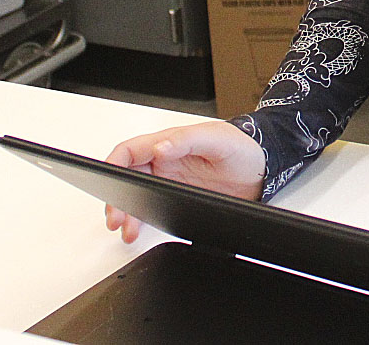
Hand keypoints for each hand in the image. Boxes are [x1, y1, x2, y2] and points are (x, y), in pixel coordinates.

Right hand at [104, 120, 266, 242]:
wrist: (261, 171)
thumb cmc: (241, 147)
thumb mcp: (217, 139)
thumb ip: (187, 140)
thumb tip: (159, 147)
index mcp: (169, 142)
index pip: (131, 150)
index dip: (115, 163)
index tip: (107, 179)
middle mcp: (164, 160)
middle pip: (127, 175)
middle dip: (116, 195)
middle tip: (115, 216)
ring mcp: (169, 180)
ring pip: (135, 195)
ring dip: (125, 211)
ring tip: (124, 228)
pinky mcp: (176, 198)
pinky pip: (149, 208)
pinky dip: (138, 221)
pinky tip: (135, 231)